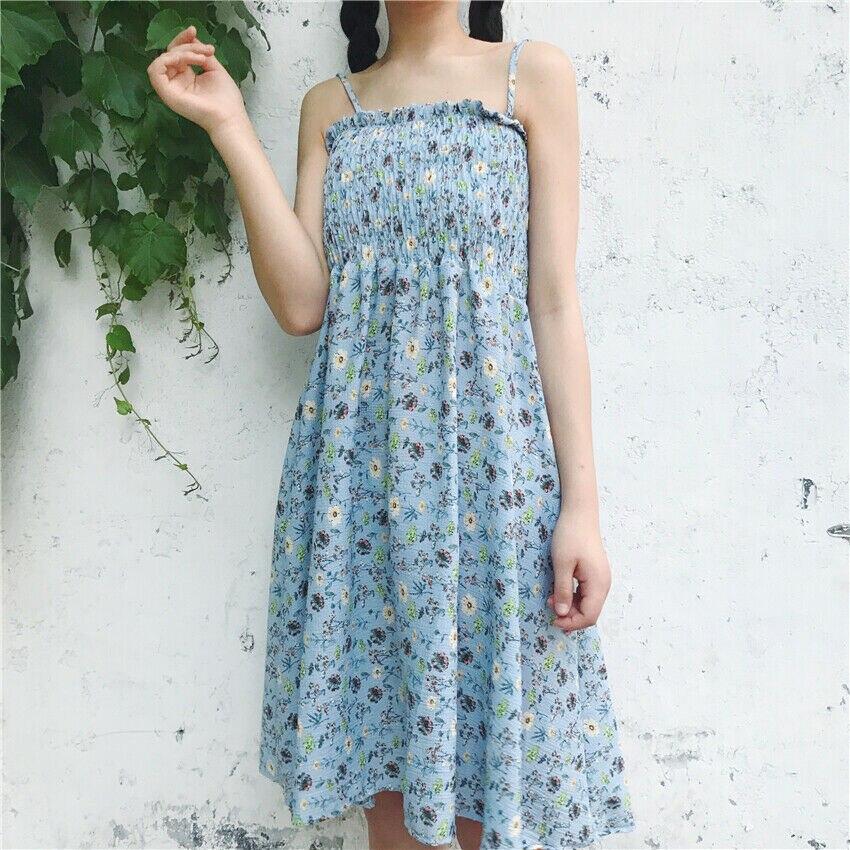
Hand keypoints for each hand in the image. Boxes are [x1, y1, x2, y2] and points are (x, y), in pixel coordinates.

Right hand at [147, 25, 248, 136]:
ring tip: (201, 58)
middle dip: (186, 44)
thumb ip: (201, 53)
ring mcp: (170, 88)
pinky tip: (188, 61)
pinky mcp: (165, 93)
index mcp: (186, 77)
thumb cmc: (226, 98)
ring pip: (163, 59)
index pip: (176, 53)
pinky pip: (156, 69)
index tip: (193, 31)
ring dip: (181, 52)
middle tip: (206, 49)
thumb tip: (192, 37)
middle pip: (169, 53)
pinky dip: (169, 59)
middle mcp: (176, 81)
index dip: (183, 39)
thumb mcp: (214, 68)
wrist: (229, 117)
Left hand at [546, 510, 611, 632]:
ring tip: (550, 598)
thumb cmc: (570, 535)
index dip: (572, 623)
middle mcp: (603, 584)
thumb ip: (562, 590)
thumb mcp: (562, 564)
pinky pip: (586, 593)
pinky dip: (573, 597)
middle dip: (570, 616)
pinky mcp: (595, 573)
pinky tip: (558, 591)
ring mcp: (600, 578)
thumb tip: (561, 613)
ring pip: (587, 603)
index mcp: (598, 584)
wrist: (579, 513)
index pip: (590, 616)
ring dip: (570, 606)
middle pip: (590, 612)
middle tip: (548, 606)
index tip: (553, 619)